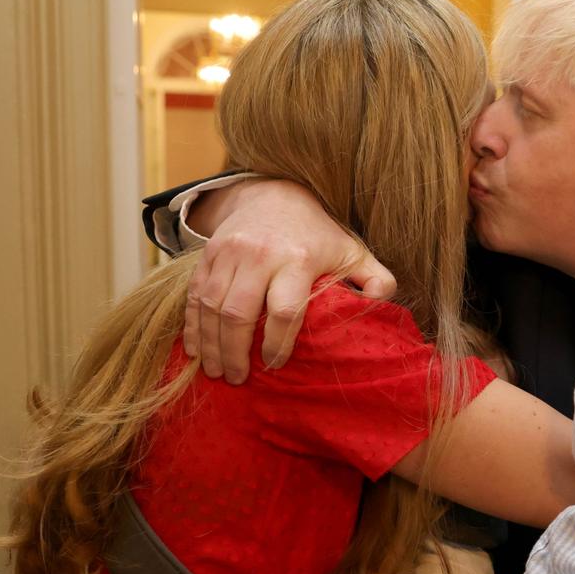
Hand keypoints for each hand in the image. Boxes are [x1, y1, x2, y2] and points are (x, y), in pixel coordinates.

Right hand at [186, 179, 395, 382]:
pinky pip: (194, 295)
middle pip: (239, 313)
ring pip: (211, 306)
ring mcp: (229, 253)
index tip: (275, 365)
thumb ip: (374, 279)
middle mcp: (259, 255)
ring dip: (211, 345)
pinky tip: (197, 350)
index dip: (278, 343)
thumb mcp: (352, 251)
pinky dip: (193, 326)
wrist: (274, 194)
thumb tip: (381, 306)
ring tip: (216, 372)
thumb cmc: (318, 234)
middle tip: (238, 379)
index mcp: (298, 259)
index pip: (284, 310)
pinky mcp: (207, 254)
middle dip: (235, 352)